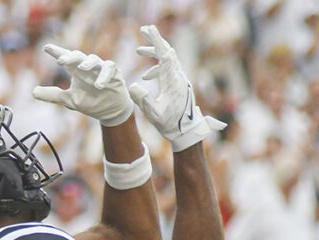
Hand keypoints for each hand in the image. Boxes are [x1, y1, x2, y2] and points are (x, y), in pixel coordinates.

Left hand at [33, 44, 133, 125]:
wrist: (109, 110)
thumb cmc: (90, 101)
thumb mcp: (68, 100)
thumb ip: (52, 95)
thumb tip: (33, 92)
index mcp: (75, 71)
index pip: (65, 58)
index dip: (56, 52)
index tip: (46, 48)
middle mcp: (87, 67)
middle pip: (78, 56)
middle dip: (70, 56)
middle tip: (61, 60)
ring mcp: (100, 69)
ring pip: (94, 59)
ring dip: (88, 63)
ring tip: (82, 68)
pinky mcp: (113, 73)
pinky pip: (109, 68)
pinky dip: (104, 75)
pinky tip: (99, 84)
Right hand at [128, 25, 225, 150]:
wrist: (186, 131)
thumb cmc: (169, 124)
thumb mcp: (153, 114)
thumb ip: (143, 100)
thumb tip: (132, 85)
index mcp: (171, 81)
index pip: (164, 55)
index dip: (155, 40)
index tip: (147, 29)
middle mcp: (178, 77)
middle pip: (168, 51)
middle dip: (155, 40)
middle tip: (144, 30)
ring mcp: (181, 80)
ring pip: (169, 59)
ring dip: (155, 53)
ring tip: (139, 51)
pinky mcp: (180, 85)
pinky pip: (169, 69)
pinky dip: (157, 66)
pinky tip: (147, 76)